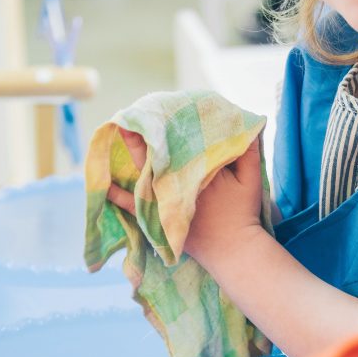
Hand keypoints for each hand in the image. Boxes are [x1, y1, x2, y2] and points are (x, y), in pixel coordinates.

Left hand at [106, 128, 265, 268]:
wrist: (234, 251)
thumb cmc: (244, 214)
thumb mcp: (252, 180)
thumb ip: (249, 152)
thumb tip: (250, 124)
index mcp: (199, 171)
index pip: (182, 143)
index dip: (170, 124)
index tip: (160, 105)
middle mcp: (178, 186)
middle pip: (158, 154)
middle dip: (146, 134)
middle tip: (133, 114)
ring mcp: (166, 204)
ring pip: (145, 173)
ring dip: (133, 154)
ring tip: (120, 132)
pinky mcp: (160, 220)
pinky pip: (134, 207)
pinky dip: (118, 196)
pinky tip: (105, 183)